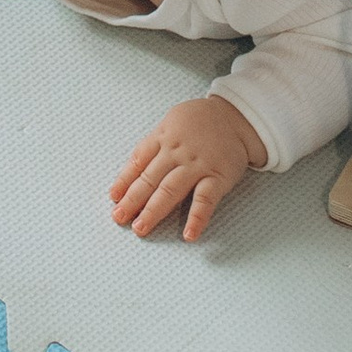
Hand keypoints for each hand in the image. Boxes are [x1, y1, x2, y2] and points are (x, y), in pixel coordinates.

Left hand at [110, 95, 264, 243]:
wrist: (237, 116)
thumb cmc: (199, 122)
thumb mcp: (171, 123)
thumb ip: (154, 146)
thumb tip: (132, 173)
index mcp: (163, 137)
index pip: (138, 161)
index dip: (125, 181)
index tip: (114, 198)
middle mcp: (177, 152)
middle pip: (150, 179)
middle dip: (132, 200)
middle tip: (119, 218)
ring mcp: (197, 165)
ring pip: (171, 190)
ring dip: (154, 210)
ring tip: (140, 228)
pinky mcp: (218, 176)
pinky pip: (205, 199)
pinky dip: (197, 218)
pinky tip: (188, 234)